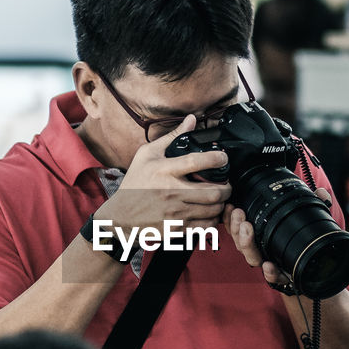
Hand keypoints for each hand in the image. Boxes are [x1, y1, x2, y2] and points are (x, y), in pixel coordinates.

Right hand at [101, 115, 232, 231]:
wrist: (121, 216)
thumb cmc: (134, 183)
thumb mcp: (147, 155)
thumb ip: (171, 137)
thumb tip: (191, 119)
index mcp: (164, 171)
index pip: (197, 162)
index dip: (217, 159)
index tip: (224, 158)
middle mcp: (171, 192)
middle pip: (214, 192)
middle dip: (227, 187)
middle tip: (227, 184)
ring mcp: (175, 212)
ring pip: (213, 210)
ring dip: (222, 203)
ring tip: (219, 198)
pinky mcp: (177, 228)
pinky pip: (206, 226)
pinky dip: (213, 220)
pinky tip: (210, 212)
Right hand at [225, 186, 333, 288]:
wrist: (312, 274)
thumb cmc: (303, 247)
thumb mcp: (308, 222)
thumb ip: (313, 205)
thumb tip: (321, 191)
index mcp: (261, 237)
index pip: (240, 227)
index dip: (232, 218)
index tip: (230, 206)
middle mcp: (261, 251)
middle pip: (241, 241)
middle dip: (236, 226)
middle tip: (239, 213)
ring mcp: (269, 264)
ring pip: (251, 257)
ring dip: (247, 243)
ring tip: (247, 229)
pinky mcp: (281, 278)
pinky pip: (273, 277)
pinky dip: (270, 272)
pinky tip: (269, 265)